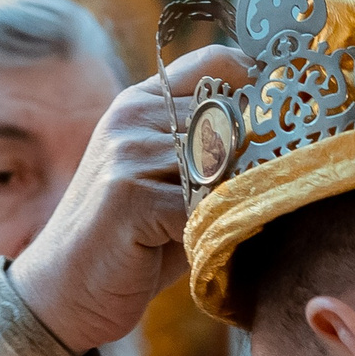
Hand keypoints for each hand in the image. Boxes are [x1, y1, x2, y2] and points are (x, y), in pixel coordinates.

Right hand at [10, 43, 251, 354]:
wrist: (64, 293)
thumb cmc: (132, 244)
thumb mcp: (173, 187)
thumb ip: (213, 157)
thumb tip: (290, 142)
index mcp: (141, 103)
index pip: (217, 62)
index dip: (257, 88)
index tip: (278, 124)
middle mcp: (132, 117)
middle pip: (232, 120)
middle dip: (250, 164)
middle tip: (249, 201)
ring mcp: (127, 152)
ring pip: (221, 164)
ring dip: (230, 203)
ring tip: (215, 229)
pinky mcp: (129, 194)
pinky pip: (202, 206)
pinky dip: (211, 232)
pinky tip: (195, 248)